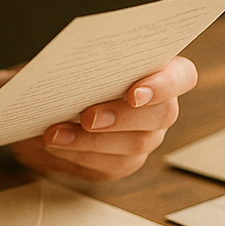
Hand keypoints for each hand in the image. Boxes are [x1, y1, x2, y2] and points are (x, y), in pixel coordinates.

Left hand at [10, 56, 197, 181]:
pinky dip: (78, 154)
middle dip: (122, 117)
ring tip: (55, 133)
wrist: (42, 104)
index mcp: (156, 69)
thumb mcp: (65, 60)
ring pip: (135, 145)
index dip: (164, 85)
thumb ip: (77, 60)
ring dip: (91, 140)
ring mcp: (144, 137)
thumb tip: (68, 69)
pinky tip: (55, 145)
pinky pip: (110, 165)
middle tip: (87, 117)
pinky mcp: (123, 162)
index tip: (134, 93)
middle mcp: (158, 106)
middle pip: (162, 115)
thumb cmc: (61, 74)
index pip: (181, 76)